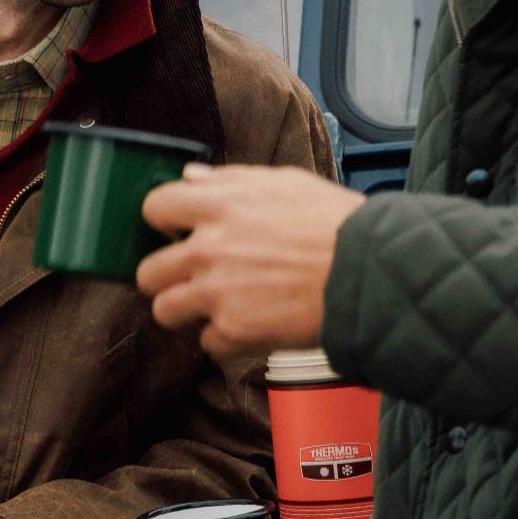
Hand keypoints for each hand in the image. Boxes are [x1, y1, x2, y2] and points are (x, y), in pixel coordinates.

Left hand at [137, 165, 364, 358]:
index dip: (163, 221)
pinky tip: (250, 324)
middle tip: (193, 277)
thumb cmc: (336, 224)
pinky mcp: (234, 331)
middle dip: (167, 276)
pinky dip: (224, 338)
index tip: (176, 231)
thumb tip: (190, 177)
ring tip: (217, 305)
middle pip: (148, 272)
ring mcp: (217, 294)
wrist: (369, 273)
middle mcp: (208, 250)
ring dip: (187, 310)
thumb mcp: (286, 183)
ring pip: (165, 310)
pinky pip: (206, 341)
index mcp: (218, 205)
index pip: (153, 208)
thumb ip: (231, 180)